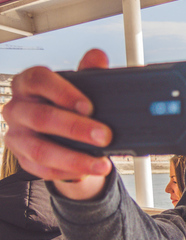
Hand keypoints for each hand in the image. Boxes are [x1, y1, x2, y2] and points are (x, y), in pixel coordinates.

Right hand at [3, 49, 112, 198]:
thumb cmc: (69, 107)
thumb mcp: (80, 88)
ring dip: (75, 159)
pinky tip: (87, 172)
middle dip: (76, 129)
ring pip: (41, 150)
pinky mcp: (23, 159)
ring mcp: (17, 135)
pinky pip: (42, 170)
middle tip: (106, 136)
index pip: (38, 80)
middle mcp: (17, 108)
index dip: (63, 92)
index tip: (89, 106)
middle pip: (41, 117)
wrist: (62, 136)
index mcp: (28, 84)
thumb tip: (98, 57)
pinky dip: (67, 173)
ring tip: (102, 164)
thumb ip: (89, 73)